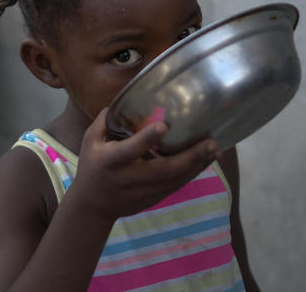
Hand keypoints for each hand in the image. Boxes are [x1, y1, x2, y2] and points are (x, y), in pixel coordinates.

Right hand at [69, 109, 220, 221]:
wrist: (94, 206)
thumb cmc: (92, 166)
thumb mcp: (90, 141)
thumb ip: (106, 120)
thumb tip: (125, 99)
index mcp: (111, 161)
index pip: (130, 150)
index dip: (146, 139)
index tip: (164, 125)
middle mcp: (130, 178)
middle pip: (164, 169)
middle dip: (189, 156)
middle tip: (209, 142)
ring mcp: (144, 191)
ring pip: (175, 179)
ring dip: (197, 164)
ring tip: (215, 149)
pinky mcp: (154, 198)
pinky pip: (177, 185)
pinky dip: (193, 172)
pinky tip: (206, 160)